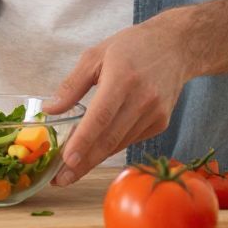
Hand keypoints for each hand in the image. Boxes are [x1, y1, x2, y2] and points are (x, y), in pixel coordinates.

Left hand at [43, 16, 195, 186]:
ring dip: (94, 159)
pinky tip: (94, 151)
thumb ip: (72, 84)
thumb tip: (51, 109)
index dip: (83, 141)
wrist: (175, 47)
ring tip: (70, 170)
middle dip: (83, 163)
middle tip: (60, 180)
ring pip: (118, 144)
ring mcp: (154, 114)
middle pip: (109, 139)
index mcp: (123, 79)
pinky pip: (129, 139)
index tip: (66, 160)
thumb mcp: (96, 55)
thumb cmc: (132, 47)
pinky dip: (110, 146)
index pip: (100, 117)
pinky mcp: (160, 123)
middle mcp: (142, 100)